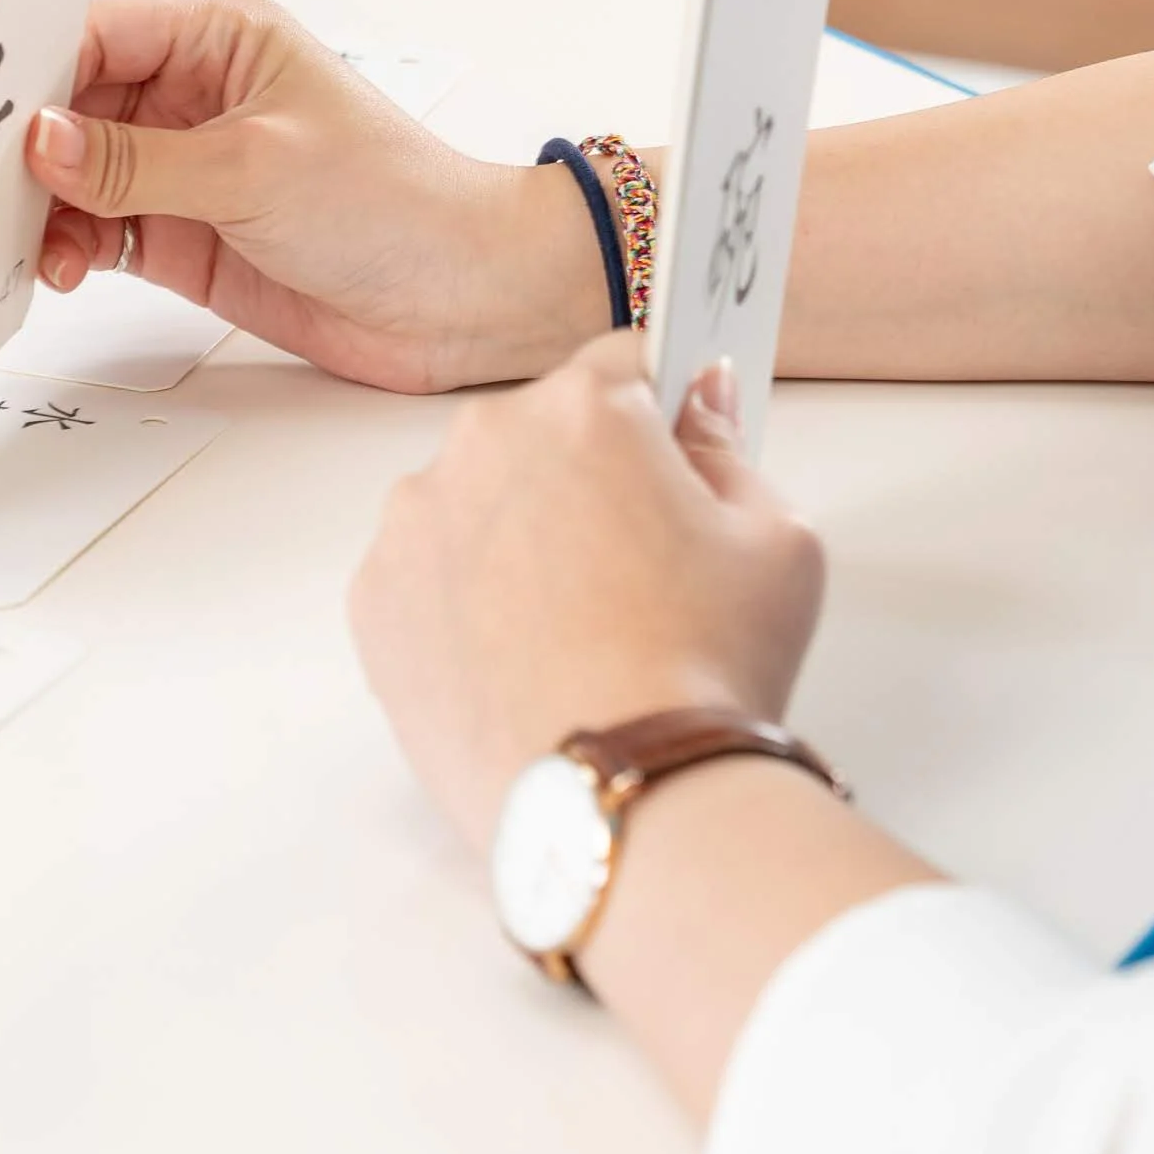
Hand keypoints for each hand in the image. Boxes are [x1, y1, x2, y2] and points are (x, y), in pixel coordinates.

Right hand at [23, 0, 615, 392]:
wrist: (465, 297)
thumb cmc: (395, 200)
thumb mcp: (254, 167)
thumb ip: (137, 160)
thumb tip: (41, 139)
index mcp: (222, 39)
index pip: (98, 33)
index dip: (32, 67)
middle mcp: (197, 96)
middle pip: (73, 106)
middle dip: (22, 147)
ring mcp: (188, 169)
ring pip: (77, 176)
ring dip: (40, 208)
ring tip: (19, 246)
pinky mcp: (185, 237)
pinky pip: (97, 231)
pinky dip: (63, 249)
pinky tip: (48, 269)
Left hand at [348, 337, 830, 840]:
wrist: (626, 792)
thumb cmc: (706, 668)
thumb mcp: (778, 538)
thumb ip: (729, 450)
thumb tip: (696, 410)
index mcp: (584, 407)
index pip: (626, 362)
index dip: (662, 405)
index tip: (674, 441)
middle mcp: (482, 444)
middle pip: (543, 432)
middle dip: (588, 477)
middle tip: (641, 565)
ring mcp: (415, 524)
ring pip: (478, 503)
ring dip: (518, 537)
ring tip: (578, 628)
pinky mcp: (374, 602)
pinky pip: (428, 575)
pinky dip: (465, 603)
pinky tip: (522, 658)